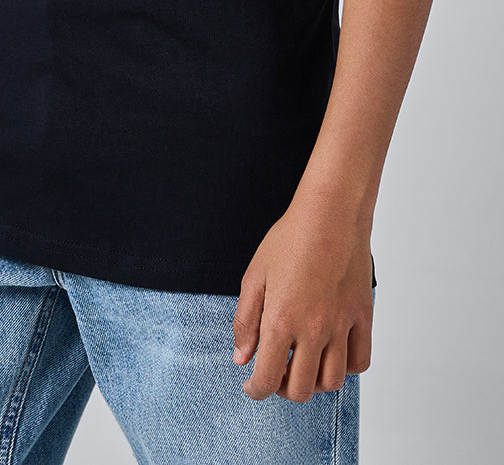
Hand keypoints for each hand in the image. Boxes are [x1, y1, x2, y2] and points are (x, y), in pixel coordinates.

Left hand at [233, 189, 374, 401]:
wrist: (329, 216)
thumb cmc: (288, 240)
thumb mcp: (254, 276)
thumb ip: (246, 320)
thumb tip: (242, 357)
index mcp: (280, 320)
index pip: (268, 378)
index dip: (256, 390)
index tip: (252, 387)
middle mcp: (313, 330)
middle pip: (302, 390)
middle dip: (283, 389)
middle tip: (276, 373)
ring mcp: (341, 326)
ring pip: (332, 382)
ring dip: (314, 382)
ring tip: (302, 365)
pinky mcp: (363, 318)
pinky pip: (360, 362)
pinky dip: (346, 368)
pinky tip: (331, 354)